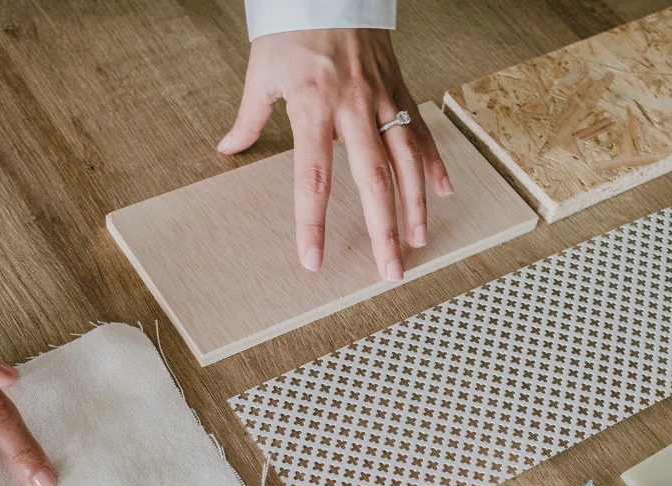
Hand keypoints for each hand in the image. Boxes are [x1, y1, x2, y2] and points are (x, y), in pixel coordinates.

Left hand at [219, 29, 452, 281]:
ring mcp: (382, 100)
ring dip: (416, 205)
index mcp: (313, 108)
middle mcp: (353, 108)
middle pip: (374, 180)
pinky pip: (421, 132)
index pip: (314, 178)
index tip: (314, 260)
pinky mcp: (400, 91)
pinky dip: (434, 163)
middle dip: (383, 230)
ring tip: (419, 241)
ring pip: (406, 160)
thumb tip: (228, 148)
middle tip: (390, 271)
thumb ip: (249, 118)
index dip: (313, 224)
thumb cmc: (290, 28)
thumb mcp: (261, 72)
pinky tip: (443, 192)